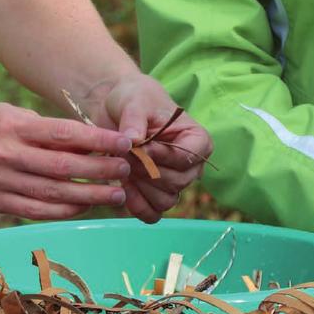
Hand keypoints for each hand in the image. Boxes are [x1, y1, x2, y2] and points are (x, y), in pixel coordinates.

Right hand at [0, 101, 132, 219]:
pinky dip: (63, 211)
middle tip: (126, 169)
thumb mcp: (6, 111)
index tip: (123, 143)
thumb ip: (40, 127)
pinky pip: (35, 211)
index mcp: (10, 125)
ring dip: (89, 195)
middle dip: (99, 170)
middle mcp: (4, 154)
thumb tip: (84, 140)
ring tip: (116, 194)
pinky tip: (84, 206)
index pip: (63, 134)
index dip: (97, 140)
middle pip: (62, 167)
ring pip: (52, 194)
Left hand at [82, 73, 212, 222]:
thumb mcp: (135, 102)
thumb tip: (133, 140)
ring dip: (141, 188)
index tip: (139, 146)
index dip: (161, 156)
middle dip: (146, 170)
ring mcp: (174, 183)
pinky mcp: (155, 194)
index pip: (186, 159)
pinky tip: (123, 187)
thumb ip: (134, 120)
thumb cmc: (134, 100)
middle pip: (176, 183)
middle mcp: (191, 166)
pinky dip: (137, 205)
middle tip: (125, 155)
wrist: (117, 110)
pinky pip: (152, 214)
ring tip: (123, 168)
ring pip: (166, 201)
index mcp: (197, 140)